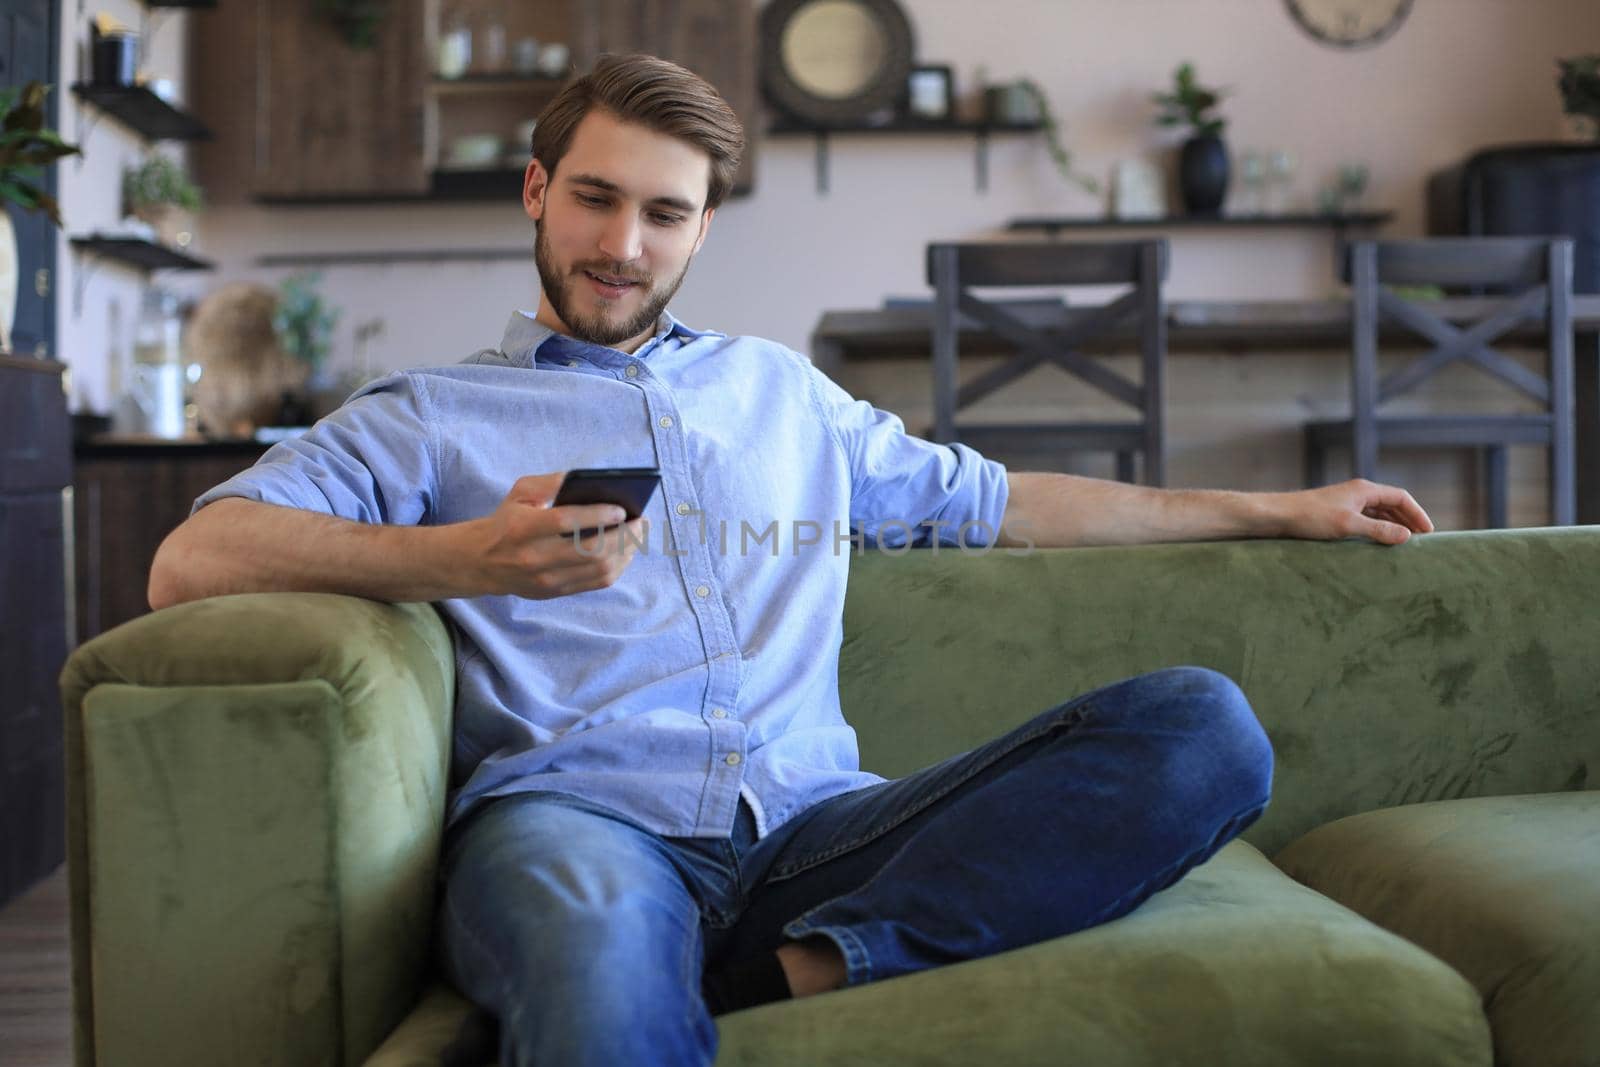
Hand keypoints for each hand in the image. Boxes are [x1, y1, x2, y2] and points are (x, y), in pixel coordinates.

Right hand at [467, 473, 645, 598]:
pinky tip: (626, 552)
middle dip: (623, 535)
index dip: (598, 515)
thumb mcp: (520, 493)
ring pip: (598, 569)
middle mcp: (534, 558)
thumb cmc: (508, 520)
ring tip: (638, 535)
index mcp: (522, 528)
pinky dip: (617, 566)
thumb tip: (588, 480)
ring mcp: (546, 579)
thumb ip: (551, 482)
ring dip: (626, 552)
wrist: (482, 562)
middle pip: (590, 550)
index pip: (566, 522)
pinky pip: (596, 583)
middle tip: (641, 521)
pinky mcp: (555, 592)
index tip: (622, 509)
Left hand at [1276, 479, 1433, 544]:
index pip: (1401, 497)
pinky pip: (1365, 518)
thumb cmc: (1311, 517)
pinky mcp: (1336, 512)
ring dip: (1393, 524)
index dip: (1417, 513)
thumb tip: (1406, 536)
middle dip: (1408, 519)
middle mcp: (1358, 492)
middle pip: (1392, 503)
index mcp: (1364, 490)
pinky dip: (1377, 527)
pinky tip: (1378, 540)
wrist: (1278, 515)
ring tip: (1403, 542)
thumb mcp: (1348, 525)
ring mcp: (1347, 501)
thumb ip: (1378, 529)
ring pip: (1378, 511)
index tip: (1428, 532)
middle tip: (1420, 540)